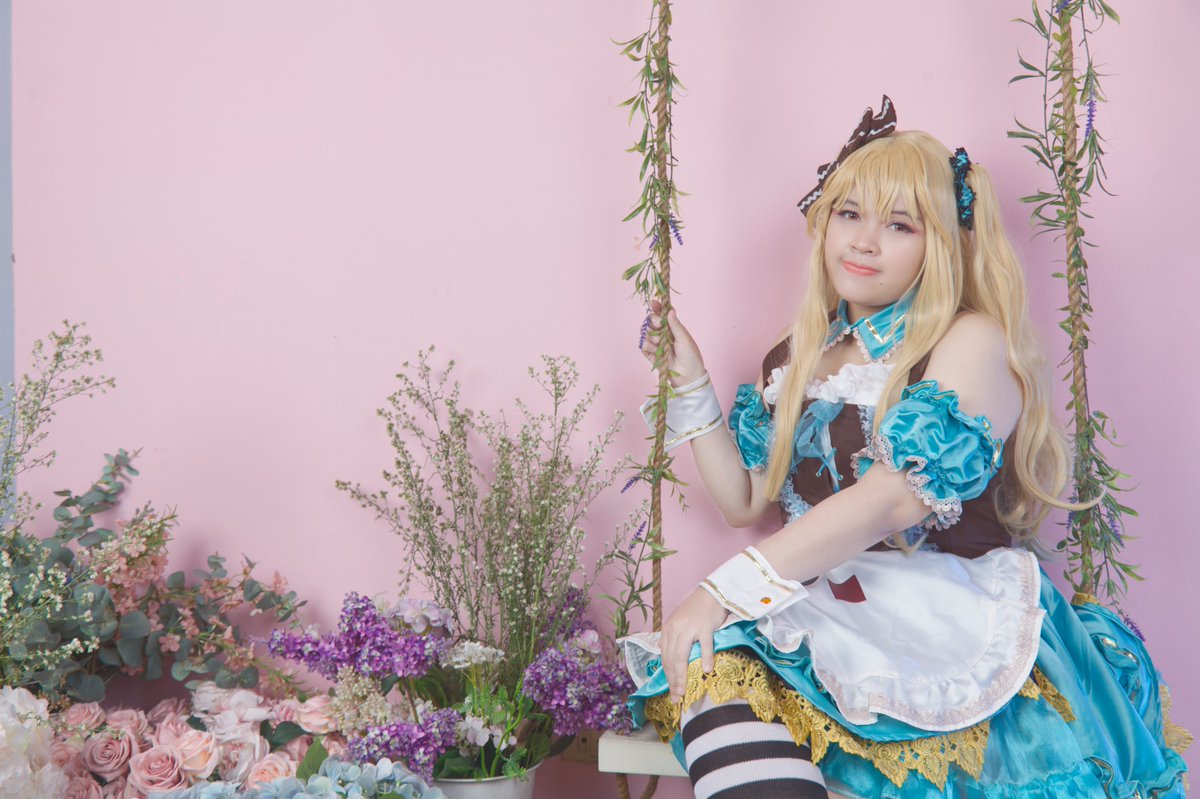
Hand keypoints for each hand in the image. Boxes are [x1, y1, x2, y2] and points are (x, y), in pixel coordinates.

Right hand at [640, 299, 705, 387]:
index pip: (661, 314)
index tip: (654, 303)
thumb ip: (675, 325)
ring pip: (644, 333)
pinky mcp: (650, 354)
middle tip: (659, 325)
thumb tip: (671, 310)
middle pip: (650, 321)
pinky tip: (655, 350)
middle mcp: (662, 334)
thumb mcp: (684, 338)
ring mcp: (655, 344)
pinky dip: (647, 346)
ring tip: (659, 343)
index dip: (657, 308)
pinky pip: (642, 345)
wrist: (688, 375)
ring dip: (651, 336)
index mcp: (672, 327)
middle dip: (653, 321)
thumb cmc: (690, 355)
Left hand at [660, 587, 728, 701]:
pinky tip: (706, 670)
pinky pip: (704, 645)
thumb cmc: (697, 610)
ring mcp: (689, 628)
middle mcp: (675, 629)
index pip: (665, 657)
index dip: (667, 676)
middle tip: (676, 698)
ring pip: (682, 655)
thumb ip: (674, 640)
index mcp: (668, 630)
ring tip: (683, 691)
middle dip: (673, 681)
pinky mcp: (704, 626)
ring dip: (682, 675)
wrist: (711, 593)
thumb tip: (672, 660)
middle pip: (671, 659)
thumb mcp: (680, 624)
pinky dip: (705, 658)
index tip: (671, 692)